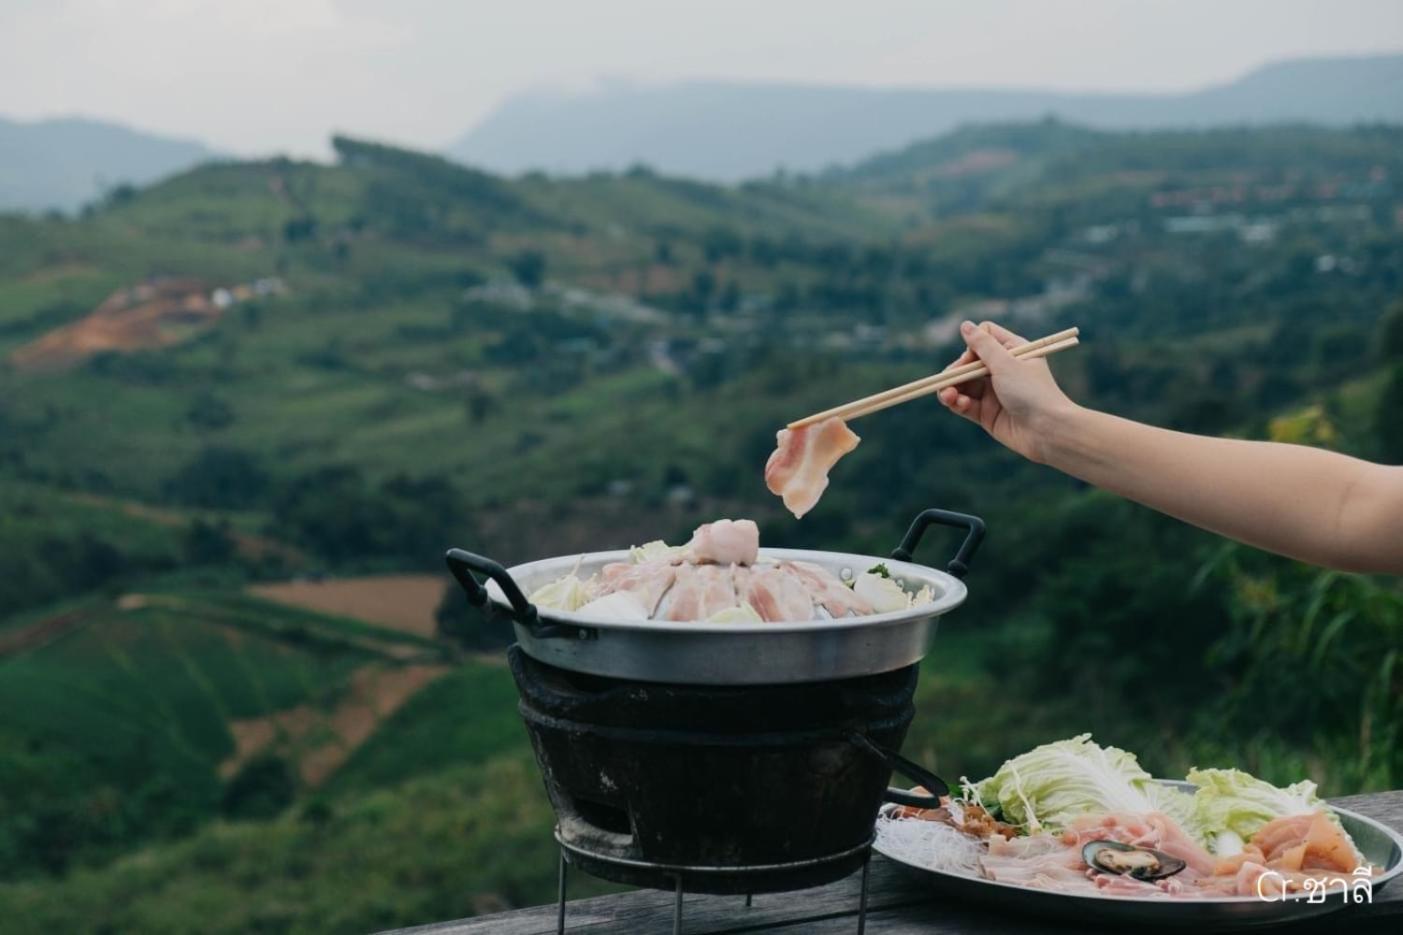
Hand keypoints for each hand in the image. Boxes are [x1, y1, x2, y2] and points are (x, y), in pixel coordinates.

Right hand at [936, 320, 1074, 462]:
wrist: (1047, 431)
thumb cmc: (1032, 392)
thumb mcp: (1006, 363)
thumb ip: (982, 345)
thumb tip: (965, 325)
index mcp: (1012, 351)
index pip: (984, 338)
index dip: (974, 345)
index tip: (973, 358)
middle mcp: (1002, 370)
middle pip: (968, 362)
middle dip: (956, 370)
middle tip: (951, 379)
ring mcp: (994, 393)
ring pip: (962, 384)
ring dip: (951, 388)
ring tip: (946, 395)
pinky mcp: (987, 413)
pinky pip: (964, 404)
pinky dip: (956, 402)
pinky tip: (955, 403)